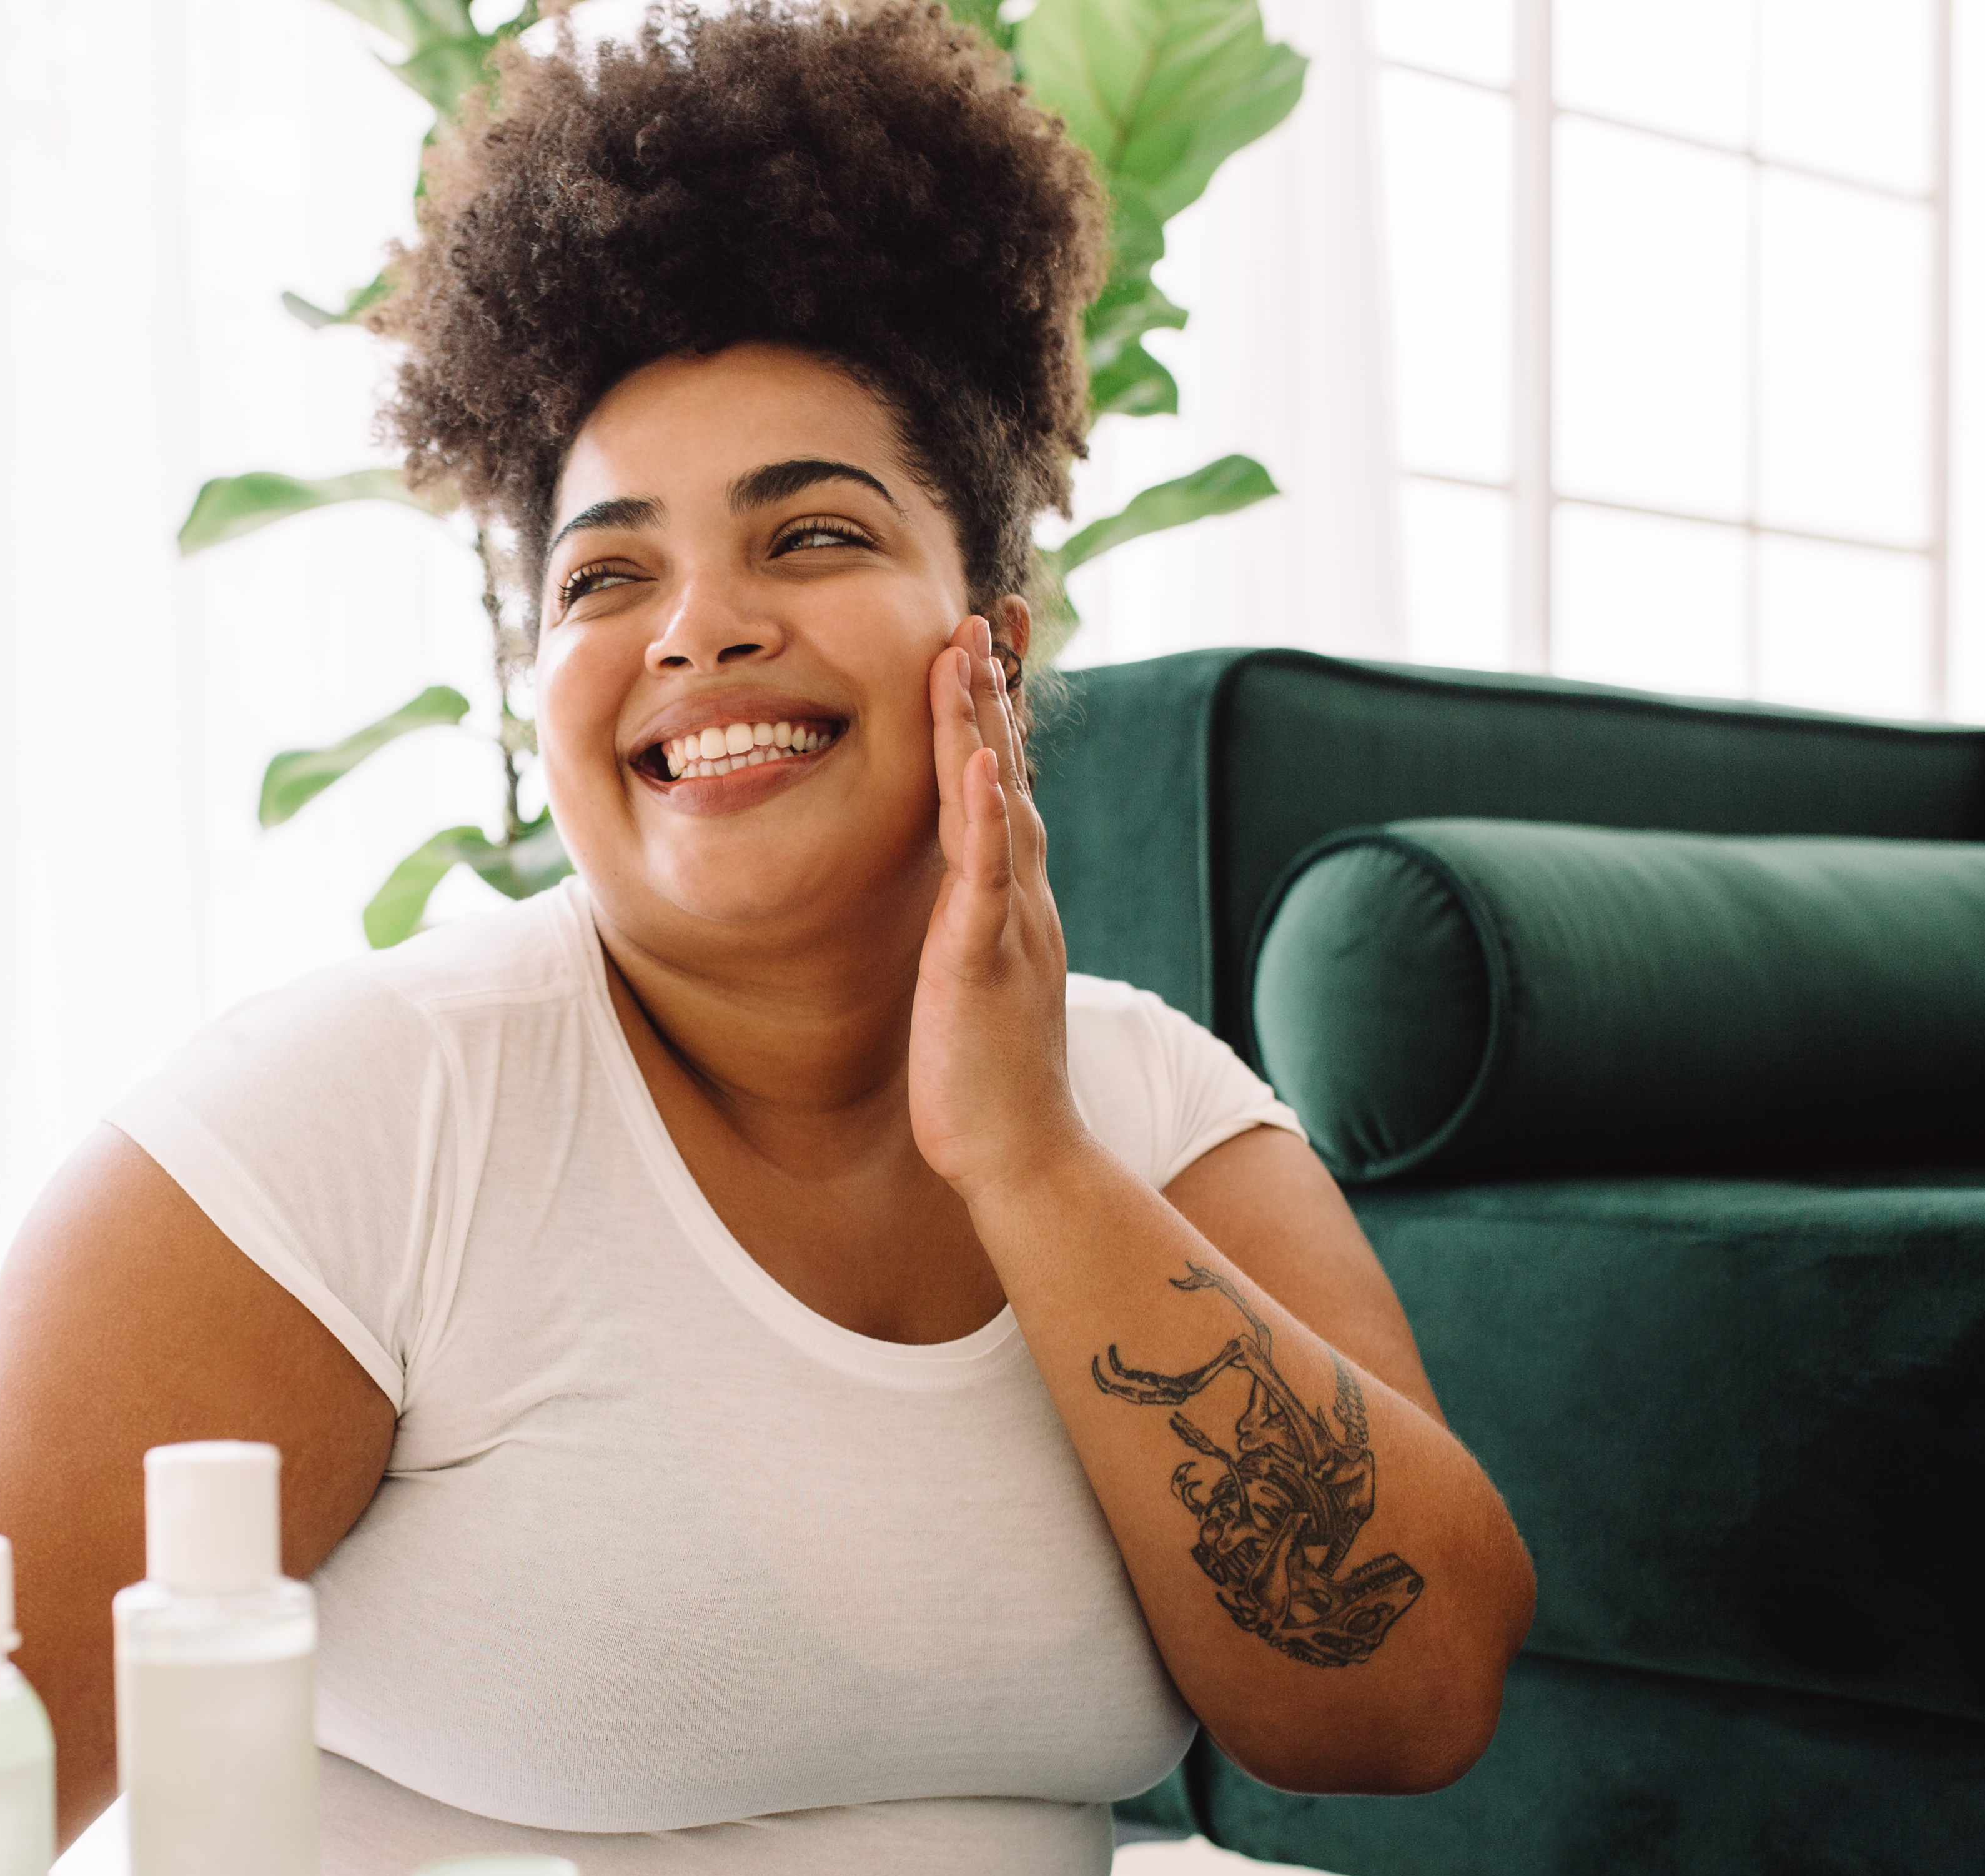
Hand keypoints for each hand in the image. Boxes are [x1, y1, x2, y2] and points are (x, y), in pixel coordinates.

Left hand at [907, 614, 1087, 1194]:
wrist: (1024, 1159)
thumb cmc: (987, 1079)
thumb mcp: (975, 979)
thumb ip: (974, 926)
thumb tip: (960, 895)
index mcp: (1009, 899)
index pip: (1001, 785)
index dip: (994, 713)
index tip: (984, 639)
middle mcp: (1020, 897)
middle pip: (1007, 771)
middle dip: (994, 689)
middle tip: (985, 607)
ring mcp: (1008, 924)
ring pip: (996, 803)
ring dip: (982, 723)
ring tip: (968, 648)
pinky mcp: (984, 962)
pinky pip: (984, 877)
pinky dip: (980, 814)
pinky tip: (973, 758)